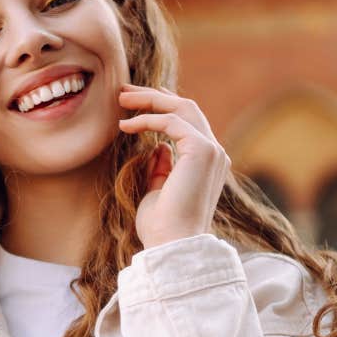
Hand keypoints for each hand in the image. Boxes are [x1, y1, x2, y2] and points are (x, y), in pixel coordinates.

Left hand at [117, 83, 230, 249]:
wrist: (172, 244)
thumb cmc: (162, 226)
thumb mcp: (157, 191)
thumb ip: (161, 168)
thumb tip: (157, 147)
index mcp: (208, 163)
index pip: (190, 122)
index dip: (165, 105)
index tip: (138, 99)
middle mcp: (215, 153)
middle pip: (186, 108)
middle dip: (154, 96)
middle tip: (123, 92)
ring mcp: (212, 151)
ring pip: (182, 108)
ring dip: (149, 100)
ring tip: (121, 100)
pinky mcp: (202, 150)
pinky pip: (172, 121)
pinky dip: (147, 119)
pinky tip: (125, 126)